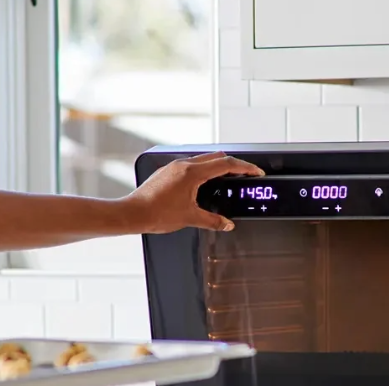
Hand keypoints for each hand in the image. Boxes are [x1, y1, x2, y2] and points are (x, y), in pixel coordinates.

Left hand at [124, 152, 263, 232]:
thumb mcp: (191, 218)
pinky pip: (192, 164)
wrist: (132, 213)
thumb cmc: (155, 213)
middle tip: (245, 174)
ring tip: (229, 178)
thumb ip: (213, 221)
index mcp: (192, 173)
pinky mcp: (168, 172)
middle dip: (235, 164)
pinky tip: (206, 183)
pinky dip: (205, 170)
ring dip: (219, 165)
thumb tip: (226, 224)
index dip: (245, 167)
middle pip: (217, 157)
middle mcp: (183, 165)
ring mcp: (174, 166)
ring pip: (204, 159)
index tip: (256, 172)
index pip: (226, 164)